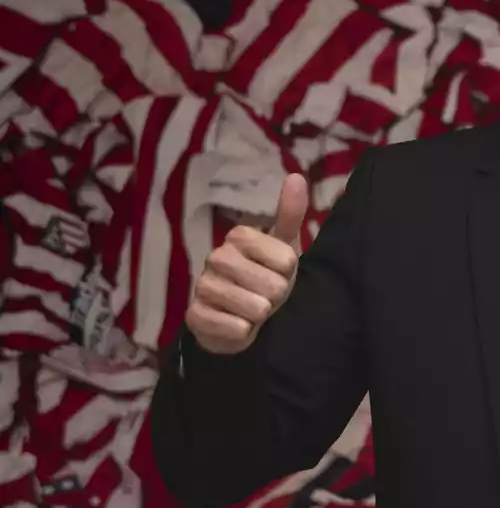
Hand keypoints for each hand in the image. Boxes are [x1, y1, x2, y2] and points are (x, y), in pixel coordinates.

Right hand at [185, 173, 308, 354]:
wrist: (240, 317)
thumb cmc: (265, 276)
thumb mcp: (284, 246)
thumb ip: (290, 214)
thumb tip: (296, 176)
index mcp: (238, 237)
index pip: (285, 258)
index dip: (288, 272)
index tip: (279, 272)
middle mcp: (216, 257)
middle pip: (271, 286)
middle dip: (276, 296)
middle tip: (267, 295)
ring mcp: (202, 287)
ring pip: (254, 308)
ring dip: (261, 315)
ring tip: (253, 310)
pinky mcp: (194, 316)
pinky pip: (235, 328)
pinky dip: (244, 331)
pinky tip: (238, 325)